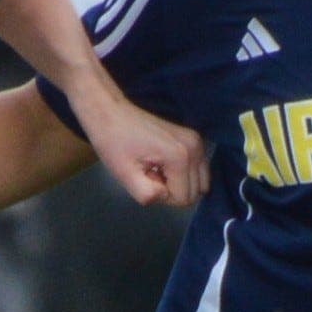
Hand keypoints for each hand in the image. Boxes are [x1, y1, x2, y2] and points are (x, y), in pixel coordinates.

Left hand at [72, 92, 207, 207]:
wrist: (111, 112)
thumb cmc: (113, 143)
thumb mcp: (125, 174)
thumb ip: (147, 194)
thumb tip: (165, 195)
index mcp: (180, 157)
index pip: (183, 199)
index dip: (162, 195)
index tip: (144, 176)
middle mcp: (195, 148)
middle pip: (195, 191)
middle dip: (172, 189)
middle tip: (149, 173)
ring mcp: (197, 140)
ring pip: (199, 182)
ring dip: (178, 182)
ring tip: (156, 168)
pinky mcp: (194, 138)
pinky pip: (197, 170)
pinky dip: (182, 173)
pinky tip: (162, 162)